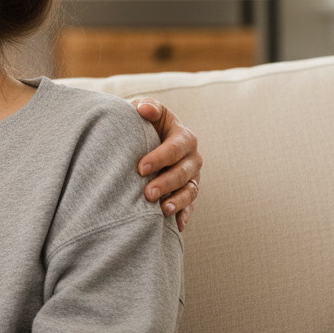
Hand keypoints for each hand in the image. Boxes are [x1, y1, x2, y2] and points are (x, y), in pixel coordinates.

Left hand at [132, 98, 200, 231]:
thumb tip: (144, 109)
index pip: (175, 147)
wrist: (145, 138)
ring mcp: (193, 176)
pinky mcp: (188, 192)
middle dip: (167, 183)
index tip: (140, 168)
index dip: (160, 158)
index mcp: (184, 137)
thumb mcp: (145, 109)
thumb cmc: (143, 122)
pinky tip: (176, 225)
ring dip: (178, 201)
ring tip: (163, 210)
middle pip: (184, 172)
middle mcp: (192, 157)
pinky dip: (184, 215)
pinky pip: (190, 206)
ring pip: (190, 190)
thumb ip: (148, 107)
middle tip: (147, 193)